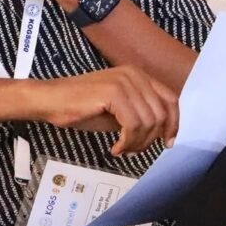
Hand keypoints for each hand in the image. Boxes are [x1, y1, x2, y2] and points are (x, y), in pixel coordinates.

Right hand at [33, 66, 179, 155]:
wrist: (52, 101)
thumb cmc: (81, 107)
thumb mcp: (119, 110)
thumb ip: (140, 114)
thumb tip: (161, 132)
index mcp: (139, 75)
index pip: (170, 99)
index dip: (173, 124)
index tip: (168, 143)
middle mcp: (135, 75)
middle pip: (161, 114)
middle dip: (150, 139)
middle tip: (133, 151)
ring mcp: (125, 82)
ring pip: (148, 122)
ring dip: (137, 143)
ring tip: (122, 149)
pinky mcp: (114, 93)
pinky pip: (133, 125)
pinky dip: (127, 142)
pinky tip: (115, 148)